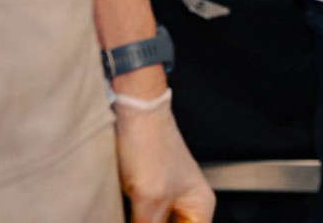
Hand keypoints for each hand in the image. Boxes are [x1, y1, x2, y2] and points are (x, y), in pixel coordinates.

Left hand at [115, 100, 214, 222]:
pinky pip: (142, 217)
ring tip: (130, 215)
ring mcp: (165, 196)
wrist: (132, 110)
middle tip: (136, 221)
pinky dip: (133, 219)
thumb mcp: (149, 199)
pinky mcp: (146, 190)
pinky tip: (123, 215)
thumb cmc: (150, 143)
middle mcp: (186, 202)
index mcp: (199, 205)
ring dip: (140, 222)